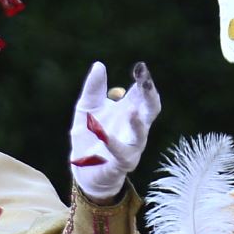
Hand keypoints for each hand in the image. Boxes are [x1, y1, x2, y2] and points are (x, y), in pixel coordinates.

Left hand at [69, 60, 159, 201]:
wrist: (83, 168)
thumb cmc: (89, 135)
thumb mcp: (87, 107)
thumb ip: (94, 88)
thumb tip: (99, 65)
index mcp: (130, 110)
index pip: (142, 93)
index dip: (144, 80)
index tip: (140, 68)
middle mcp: (136, 127)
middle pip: (151, 109)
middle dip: (149, 95)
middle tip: (145, 81)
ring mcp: (132, 146)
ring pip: (141, 134)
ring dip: (137, 123)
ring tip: (131, 110)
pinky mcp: (121, 163)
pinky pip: (121, 154)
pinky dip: (113, 144)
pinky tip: (105, 134)